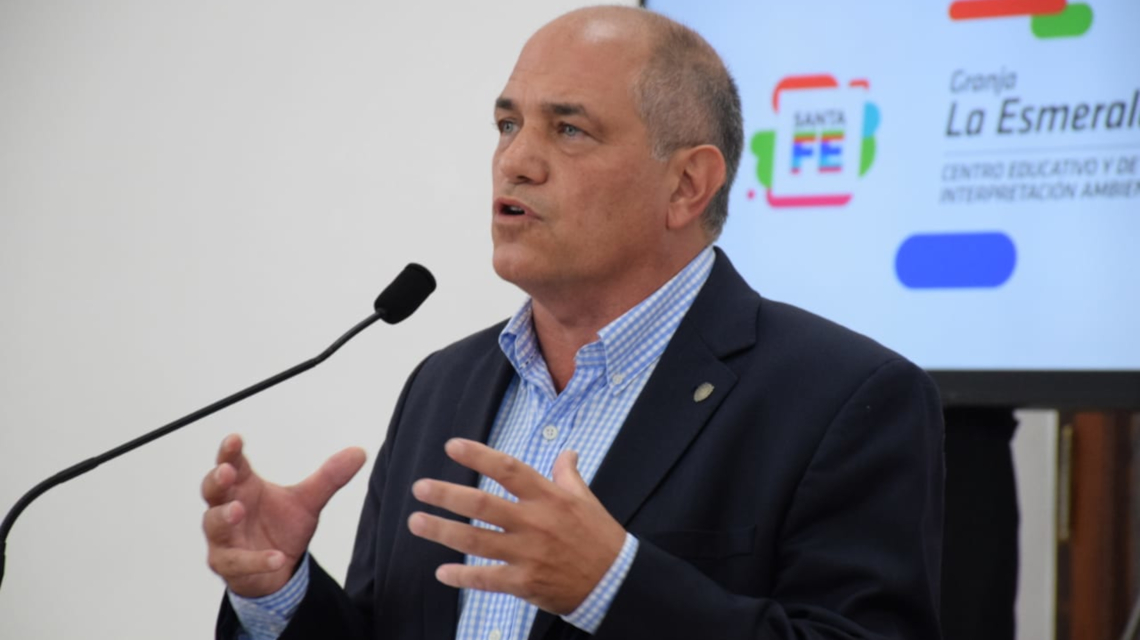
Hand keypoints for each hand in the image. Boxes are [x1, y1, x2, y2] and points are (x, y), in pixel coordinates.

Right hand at [200, 434, 366, 596]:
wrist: (278, 569)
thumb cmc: (282, 527)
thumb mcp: (308, 501)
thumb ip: (329, 478)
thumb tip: (359, 452)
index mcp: (244, 486)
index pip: (232, 463)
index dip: (230, 451)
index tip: (235, 439)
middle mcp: (227, 507)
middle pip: (213, 490)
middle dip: (217, 479)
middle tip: (227, 471)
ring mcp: (223, 537)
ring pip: (214, 524)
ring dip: (224, 516)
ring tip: (238, 510)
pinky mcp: (227, 564)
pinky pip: (237, 562)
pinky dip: (257, 560)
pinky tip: (277, 557)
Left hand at [407, 438, 625, 614]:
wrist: (615, 582)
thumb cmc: (600, 537)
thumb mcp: (586, 499)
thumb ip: (568, 475)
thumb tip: (566, 452)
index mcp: (548, 497)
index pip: (508, 470)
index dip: (479, 456)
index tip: (452, 446)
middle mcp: (534, 522)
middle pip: (482, 506)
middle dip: (447, 495)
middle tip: (419, 487)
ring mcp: (527, 554)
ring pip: (476, 541)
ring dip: (442, 531)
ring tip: (416, 522)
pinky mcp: (524, 583)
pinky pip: (486, 579)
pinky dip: (462, 577)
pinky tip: (441, 572)